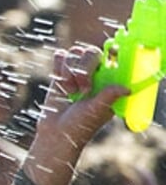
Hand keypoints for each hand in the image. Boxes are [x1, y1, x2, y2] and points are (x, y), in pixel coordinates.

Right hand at [29, 44, 123, 168]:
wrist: (56, 132)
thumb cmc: (80, 125)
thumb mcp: (96, 110)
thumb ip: (109, 96)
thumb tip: (127, 89)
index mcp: (110, 81)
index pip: (112, 58)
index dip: (108, 56)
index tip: (103, 62)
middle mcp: (95, 74)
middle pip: (91, 52)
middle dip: (84, 68)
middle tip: (83, 89)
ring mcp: (77, 72)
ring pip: (74, 53)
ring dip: (69, 71)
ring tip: (69, 90)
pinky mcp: (60, 73)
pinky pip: (60, 57)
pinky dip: (59, 65)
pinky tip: (60, 81)